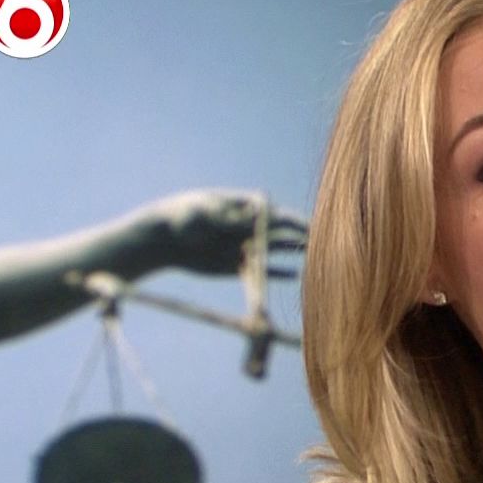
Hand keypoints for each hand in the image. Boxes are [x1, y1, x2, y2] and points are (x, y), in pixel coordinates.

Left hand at [128, 188, 307, 276]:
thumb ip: (229, 216)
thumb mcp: (203, 213)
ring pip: (274, 249)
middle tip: (322, 242)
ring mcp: (242, 245)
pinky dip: (275, 273)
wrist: (160, 239)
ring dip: (292, 252)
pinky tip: (294, 276)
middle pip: (279, 231)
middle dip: (299, 236)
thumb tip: (253, 215)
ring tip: (316, 256)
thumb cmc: (179, 217)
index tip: (303, 227)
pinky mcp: (235, 265)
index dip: (289, 220)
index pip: (272, 212)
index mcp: (241, 206)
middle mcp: (246, 226)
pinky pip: (260, 271)